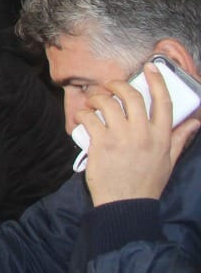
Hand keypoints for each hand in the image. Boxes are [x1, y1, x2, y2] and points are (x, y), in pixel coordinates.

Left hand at [80, 64, 200, 205]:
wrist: (126, 204)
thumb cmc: (147, 183)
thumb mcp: (169, 161)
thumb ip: (179, 138)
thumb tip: (194, 121)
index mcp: (162, 137)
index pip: (163, 101)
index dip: (157, 81)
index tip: (150, 67)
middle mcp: (143, 134)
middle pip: (131, 96)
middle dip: (118, 85)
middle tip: (110, 86)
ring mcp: (121, 138)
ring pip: (107, 103)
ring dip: (96, 98)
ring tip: (93, 103)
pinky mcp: (101, 144)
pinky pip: (89, 118)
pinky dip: (83, 114)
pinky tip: (83, 117)